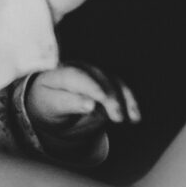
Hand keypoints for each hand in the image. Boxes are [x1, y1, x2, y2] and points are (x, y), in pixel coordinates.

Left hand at [25, 64, 139, 162]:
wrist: (52, 104)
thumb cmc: (49, 106)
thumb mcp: (53, 108)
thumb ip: (69, 104)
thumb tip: (91, 105)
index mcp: (58, 72)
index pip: (75, 76)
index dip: (90, 87)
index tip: (99, 102)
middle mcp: (77, 67)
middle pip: (98, 77)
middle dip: (110, 96)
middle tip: (118, 118)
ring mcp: (93, 72)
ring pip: (113, 80)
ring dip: (124, 98)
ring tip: (131, 119)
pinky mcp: (105, 79)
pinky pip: (120, 87)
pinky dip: (129, 101)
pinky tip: (135, 117)